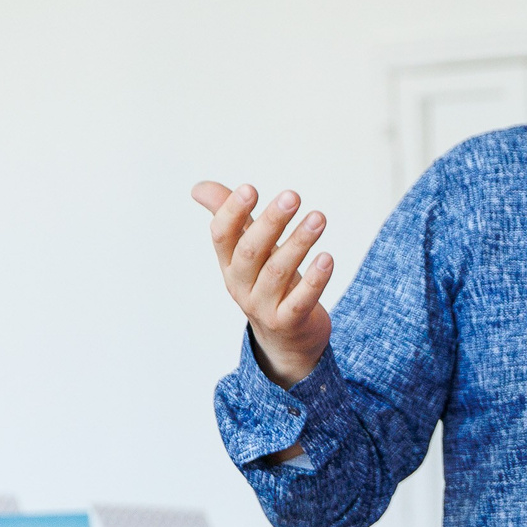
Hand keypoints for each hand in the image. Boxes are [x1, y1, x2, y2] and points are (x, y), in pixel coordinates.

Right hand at [195, 182, 332, 387]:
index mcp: (228, 263)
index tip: (250, 189)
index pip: (222, 236)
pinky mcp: (288, 323)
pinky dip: (314, 280)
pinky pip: (300, 301)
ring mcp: (263, 306)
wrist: (285, 338)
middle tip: (293, 196)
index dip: (232, 212)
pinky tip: (327, 258)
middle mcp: (241, 285)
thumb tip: (199, 188)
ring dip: (299, 243)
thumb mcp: (247, 251)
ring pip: (278, 272)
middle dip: (271, 222)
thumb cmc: (266, 283)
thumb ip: (230, 218)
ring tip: (318, 218)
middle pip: (251, 251)